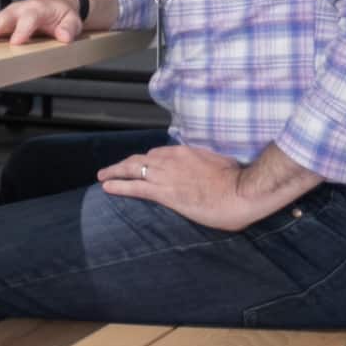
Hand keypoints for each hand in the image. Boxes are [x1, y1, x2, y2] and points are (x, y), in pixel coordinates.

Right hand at [0, 0, 79, 45]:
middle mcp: (18, 10)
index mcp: (36, 10)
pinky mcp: (0, 20)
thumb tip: (64, 36)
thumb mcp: (72, 21)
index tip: (15, 42)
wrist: (55, 3)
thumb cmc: (61, 14)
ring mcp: (7, 15)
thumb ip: (69, 29)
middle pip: (0, 19)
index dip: (22, 31)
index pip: (28, 20)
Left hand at [96, 144, 279, 230]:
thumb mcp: (222, 163)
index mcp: (186, 152)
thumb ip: (208, 164)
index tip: (142, 165)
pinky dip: (118, 186)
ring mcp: (166, 175)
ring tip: (103, 177)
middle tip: (112, 169)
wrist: (242, 191)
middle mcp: (171, 160)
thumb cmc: (238, 180)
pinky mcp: (164, 192)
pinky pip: (134, 187)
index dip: (148, 160)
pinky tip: (106, 187)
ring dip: (115, 173)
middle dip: (125, 164)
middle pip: (141, 158)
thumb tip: (209, 167)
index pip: (159, 154)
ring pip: (132, 169)